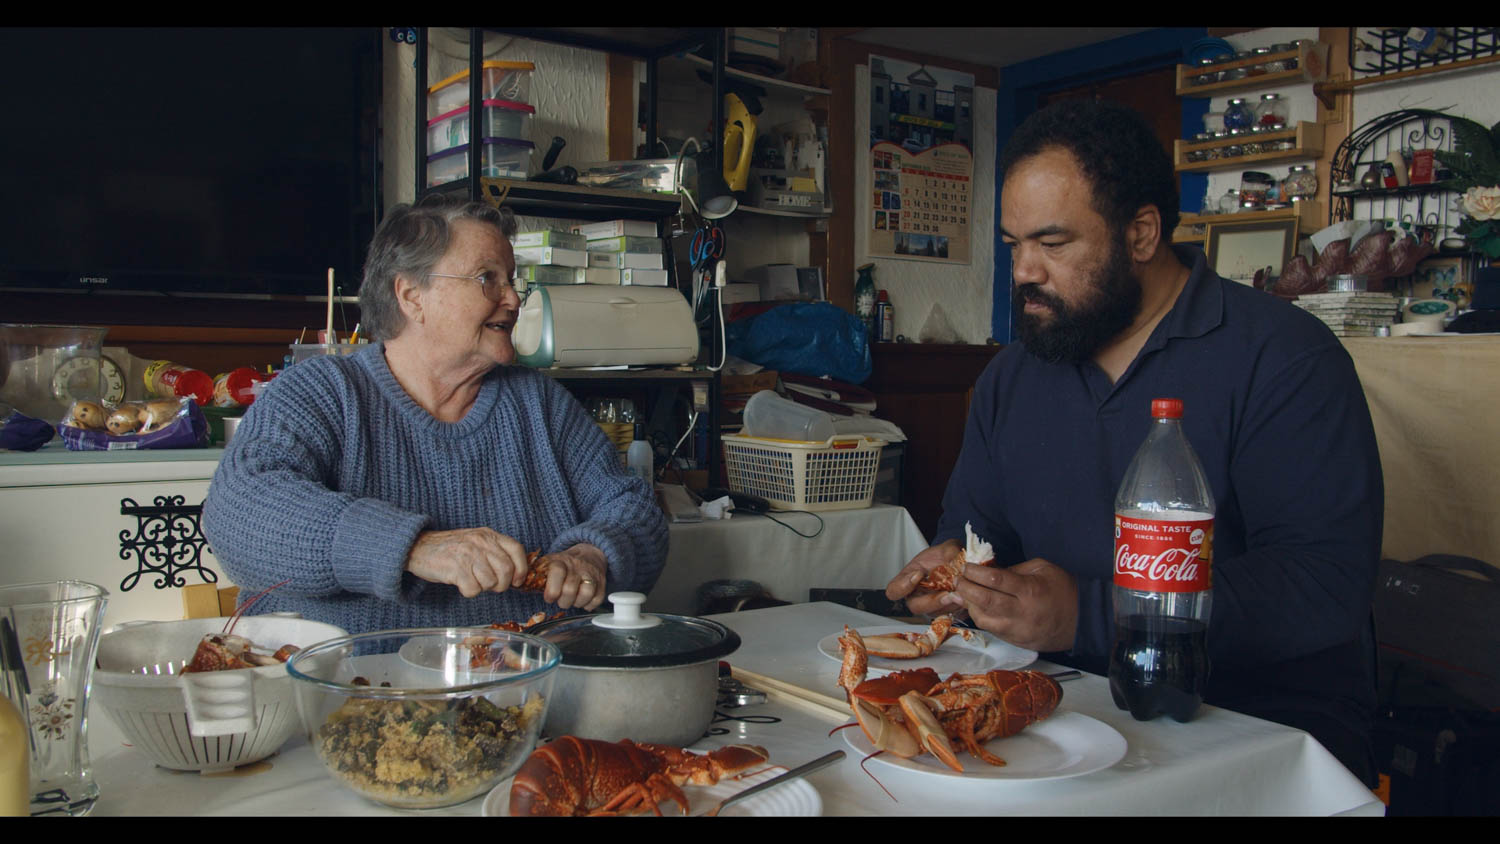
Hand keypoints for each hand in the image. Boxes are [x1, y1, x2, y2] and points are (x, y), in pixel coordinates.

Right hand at [405, 528, 529, 597]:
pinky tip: (460, 583)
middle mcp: (480, 542)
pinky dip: (468, 592)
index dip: (521, 568)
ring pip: (491, 582)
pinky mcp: (456, 568)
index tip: (517, 581)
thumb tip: (515, 574)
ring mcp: (468, 554)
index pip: (516, 550)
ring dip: (483, 588)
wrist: (418, 546)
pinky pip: (473, 589)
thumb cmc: (450, 548)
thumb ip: (494, 551)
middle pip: (506, 570)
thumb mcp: (475, 541)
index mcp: (488, 535)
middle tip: (491, 586)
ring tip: (471, 580)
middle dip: (501, 584)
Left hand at [539, 543, 607, 610]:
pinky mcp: (602, 582)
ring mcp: (590, 574)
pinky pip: (597, 599)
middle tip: (561, 600)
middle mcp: (576, 566)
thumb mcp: (548, 564)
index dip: (552, 590)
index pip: (557, 572)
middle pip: (570, 589)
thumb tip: (519, 586)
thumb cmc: (563, 565)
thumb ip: (534, 575)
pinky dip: (589, 605)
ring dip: (577, 603)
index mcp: (560, 561)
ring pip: (586, 593)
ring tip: (573, 600)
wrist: (589, 554)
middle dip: (563, 601)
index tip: (549, 597)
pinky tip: (583, 601)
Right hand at [885, 539, 962, 616]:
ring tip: (962, 593)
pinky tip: (967, 597)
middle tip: (947, 594)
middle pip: (916, 607)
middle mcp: (917, 595)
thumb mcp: (948, 547)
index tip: (918, 574)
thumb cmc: (946, 556)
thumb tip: (957, 564)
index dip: (902, 586)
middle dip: (932, 601)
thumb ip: (951, 553)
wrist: (960, 563)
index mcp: (908, 579)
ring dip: (950, 604)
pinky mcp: (947, 611)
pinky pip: (951, 614)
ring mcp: (932, 606)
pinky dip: (960, 607)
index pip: (894, 590)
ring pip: (936, 612)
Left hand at [952, 558, 1078, 652]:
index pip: (994, 580)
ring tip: (966, 594)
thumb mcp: (1042, 569)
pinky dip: (982, 617)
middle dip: (965, 588)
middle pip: (984, 601)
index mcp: (1030, 590)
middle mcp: (1022, 612)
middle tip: (959, 580)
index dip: (975, 572)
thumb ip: (1014, 569)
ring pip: (983, 619)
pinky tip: (979, 607)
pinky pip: (992, 630)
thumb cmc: (1063, 589)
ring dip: (970, 605)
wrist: (1083, 619)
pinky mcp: (1017, 641)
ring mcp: (1018, 630)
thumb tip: (988, 571)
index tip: (967, 567)